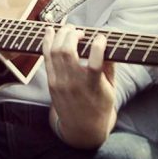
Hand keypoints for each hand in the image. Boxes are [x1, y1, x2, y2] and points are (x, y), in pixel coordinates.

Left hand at [44, 23, 115, 147]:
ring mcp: (60, 83)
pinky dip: (48, 41)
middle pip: (67, 51)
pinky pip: (46, 56)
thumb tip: (109, 43)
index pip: (94, 62)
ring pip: (55, 51)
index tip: (101, 37)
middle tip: (80, 31)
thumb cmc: (100, 107)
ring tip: (68, 29)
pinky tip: (51, 31)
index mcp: (93, 87)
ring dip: (60, 34)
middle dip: (73, 34)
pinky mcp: (51, 82)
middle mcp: (75, 84)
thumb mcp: (111, 90)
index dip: (98, 45)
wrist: (82, 129)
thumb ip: (110, 67)